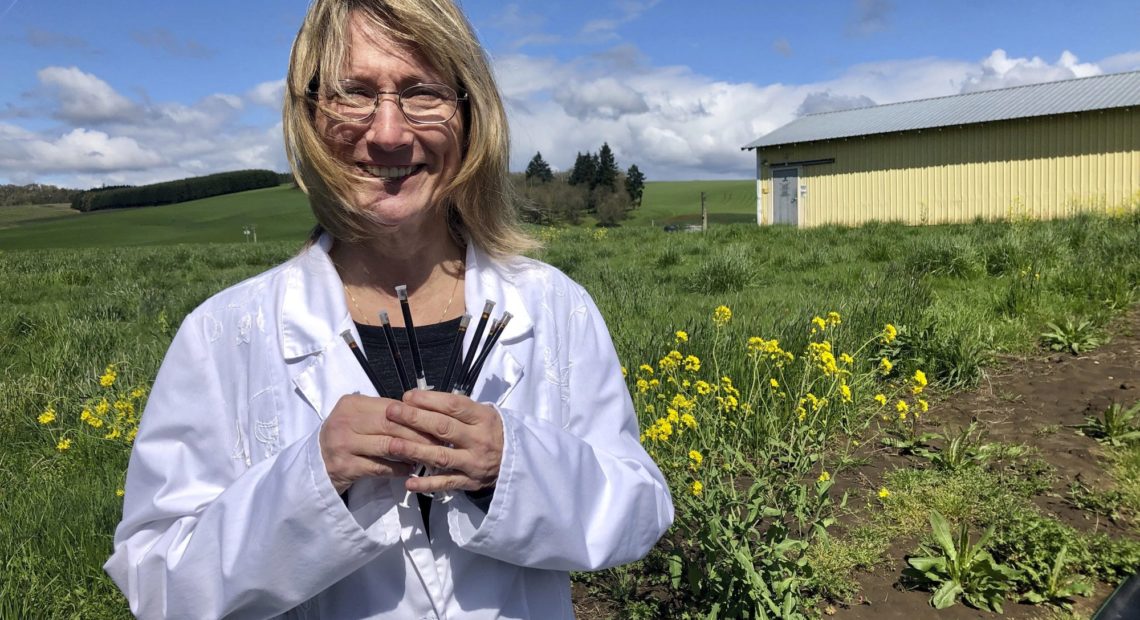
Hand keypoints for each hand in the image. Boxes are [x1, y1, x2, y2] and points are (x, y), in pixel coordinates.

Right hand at [319, 394, 439, 493]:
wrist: (315, 465)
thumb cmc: (345, 438)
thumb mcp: (358, 418)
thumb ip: (383, 414)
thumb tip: (422, 414)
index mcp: (351, 404)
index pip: (392, 407)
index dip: (417, 415)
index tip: (438, 422)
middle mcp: (345, 421)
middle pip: (392, 425)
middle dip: (420, 434)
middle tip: (441, 441)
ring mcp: (343, 444)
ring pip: (389, 446)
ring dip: (413, 452)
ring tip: (429, 456)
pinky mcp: (345, 467)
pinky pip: (380, 467)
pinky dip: (398, 468)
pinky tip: (410, 470)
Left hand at [385, 390, 503, 493]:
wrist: (518, 462)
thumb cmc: (492, 432)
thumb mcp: (484, 414)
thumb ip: (458, 409)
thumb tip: (423, 398)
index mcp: (483, 418)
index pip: (454, 406)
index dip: (429, 400)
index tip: (408, 396)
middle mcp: (478, 440)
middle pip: (443, 428)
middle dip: (415, 419)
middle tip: (392, 411)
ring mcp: (473, 462)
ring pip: (441, 456)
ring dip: (415, 450)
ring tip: (392, 444)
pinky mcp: (469, 482)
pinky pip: (446, 483)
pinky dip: (427, 484)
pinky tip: (409, 482)